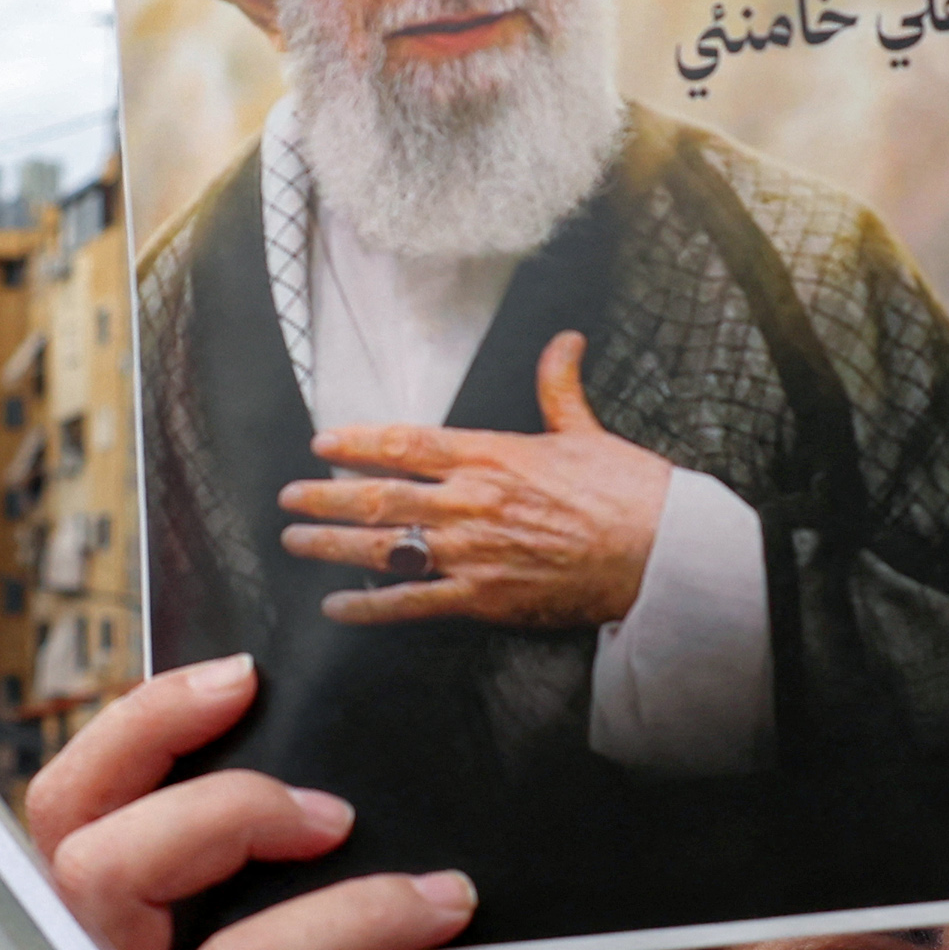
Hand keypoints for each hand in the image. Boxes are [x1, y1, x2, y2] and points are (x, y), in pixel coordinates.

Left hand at [284, 335, 678, 630]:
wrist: (659, 553)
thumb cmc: (628, 492)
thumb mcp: (586, 431)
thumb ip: (559, 388)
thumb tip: (565, 341)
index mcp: (491, 455)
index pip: (406, 443)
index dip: (357, 442)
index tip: (323, 442)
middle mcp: (471, 501)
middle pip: (380, 496)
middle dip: (326, 495)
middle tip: (289, 496)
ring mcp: (473, 553)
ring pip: (385, 546)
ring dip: (332, 544)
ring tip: (295, 540)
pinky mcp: (484, 598)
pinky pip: (413, 603)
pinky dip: (370, 607)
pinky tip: (337, 607)